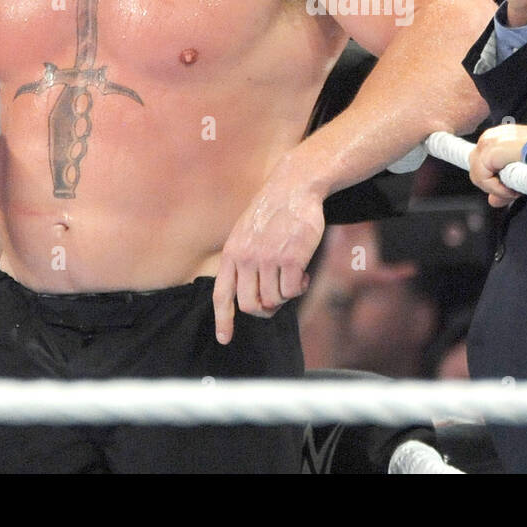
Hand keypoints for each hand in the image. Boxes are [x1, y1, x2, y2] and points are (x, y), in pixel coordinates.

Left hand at [213, 169, 325, 343]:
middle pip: (250, 305)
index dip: (223, 320)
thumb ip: (243, 261)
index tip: (225, 339)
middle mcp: (246, 258)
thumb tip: (252, 296)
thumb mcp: (245, 233)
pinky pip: (293, 291)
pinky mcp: (292, 259)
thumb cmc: (272, 212)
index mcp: (232, 253)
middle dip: (265, 309)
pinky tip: (304, 274)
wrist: (294, 187)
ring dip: (286, 294)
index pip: (222, 295)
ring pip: (274, 300)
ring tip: (292, 277)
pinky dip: (300, 288)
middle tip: (278, 299)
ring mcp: (268, 259)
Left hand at [469, 123, 526, 206]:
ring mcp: (488, 142)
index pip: (481, 164)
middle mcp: (491, 136)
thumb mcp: (521, 174)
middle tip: (514, 192)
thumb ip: (504, 186)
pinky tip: (513, 189)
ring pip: (477, 176)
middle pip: (475, 170)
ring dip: (497, 189)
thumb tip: (492, 202)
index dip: (492, 181)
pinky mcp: (489, 150)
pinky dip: (497, 189)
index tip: (510, 189)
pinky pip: (482, 178)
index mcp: (498, 137)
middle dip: (493, 186)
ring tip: (516, 191)